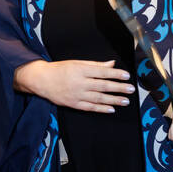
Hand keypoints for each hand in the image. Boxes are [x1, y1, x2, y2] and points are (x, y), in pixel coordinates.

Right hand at [14, 59, 133, 112]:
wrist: (42, 80)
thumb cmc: (59, 69)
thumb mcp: (76, 63)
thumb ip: (95, 65)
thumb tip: (111, 64)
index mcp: (80, 70)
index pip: (102, 72)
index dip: (115, 74)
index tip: (126, 76)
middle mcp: (79, 83)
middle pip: (102, 86)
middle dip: (118, 88)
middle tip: (130, 89)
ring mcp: (76, 94)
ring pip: (98, 98)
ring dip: (113, 100)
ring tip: (125, 101)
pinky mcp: (73, 104)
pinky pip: (90, 107)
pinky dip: (101, 109)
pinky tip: (111, 109)